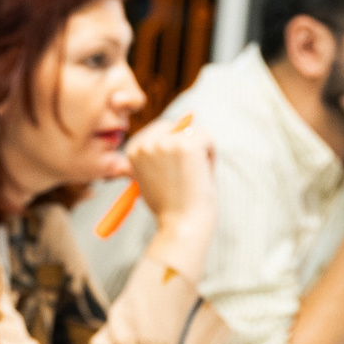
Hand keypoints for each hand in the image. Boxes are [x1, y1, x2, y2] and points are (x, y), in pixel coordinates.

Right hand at [124, 115, 216, 234]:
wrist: (181, 226)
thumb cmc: (171, 208)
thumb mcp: (151, 179)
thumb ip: (159, 153)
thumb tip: (188, 117)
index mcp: (133, 150)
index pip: (161, 131)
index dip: (174, 151)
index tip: (174, 175)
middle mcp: (145, 144)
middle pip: (177, 126)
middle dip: (188, 147)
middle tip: (186, 176)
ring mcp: (164, 142)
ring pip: (194, 132)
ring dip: (200, 153)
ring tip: (192, 178)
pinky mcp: (185, 144)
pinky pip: (207, 137)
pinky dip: (211, 156)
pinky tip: (201, 175)